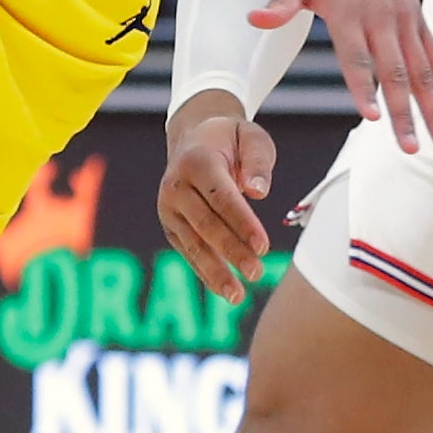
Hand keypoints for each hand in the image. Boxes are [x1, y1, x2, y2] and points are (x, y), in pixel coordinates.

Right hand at [159, 91, 278, 305]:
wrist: (194, 139)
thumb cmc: (230, 140)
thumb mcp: (251, 136)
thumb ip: (258, 162)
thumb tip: (259, 191)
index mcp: (196, 160)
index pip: (221, 197)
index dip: (242, 223)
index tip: (264, 246)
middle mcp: (176, 185)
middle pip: (206, 224)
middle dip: (231, 251)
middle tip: (257, 272)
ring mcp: (169, 208)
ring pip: (193, 244)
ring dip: (215, 271)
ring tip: (238, 295)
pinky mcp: (170, 226)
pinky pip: (189, 252)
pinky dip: (206, 272)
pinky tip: (224, 290)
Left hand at [260, 0, 432, 153]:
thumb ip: (281, 3)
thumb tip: (253, 19)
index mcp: (348, 13)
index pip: (356, 58)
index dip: (363, 88)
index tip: (371, 118)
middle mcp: (381, 20)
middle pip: (394, 74)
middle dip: (404, 114)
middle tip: (412, 149)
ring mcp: (404, 21)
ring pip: (423, 72)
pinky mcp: (417, 20)